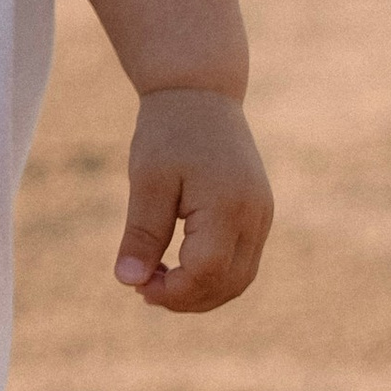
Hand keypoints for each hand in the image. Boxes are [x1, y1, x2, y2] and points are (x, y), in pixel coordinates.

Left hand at [113, 88, 272, 311]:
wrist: (201, 92)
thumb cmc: (169, 132)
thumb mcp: (147, 180)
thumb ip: (142, 233)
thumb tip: (128, 281)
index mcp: (228, 206)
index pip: (206, 273)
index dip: (172, 291)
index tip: (137, 285)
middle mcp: (255, 216)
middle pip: (229, 284)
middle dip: (186, 298)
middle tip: (142, 288)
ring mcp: (262, 215)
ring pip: (240, 279)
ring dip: (201, 292)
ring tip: (158, 281)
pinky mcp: (259, 214)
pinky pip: (242, 262)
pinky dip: (214, 276)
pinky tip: (178, 266)